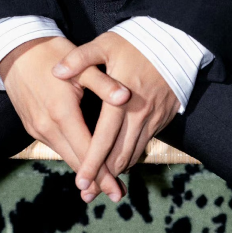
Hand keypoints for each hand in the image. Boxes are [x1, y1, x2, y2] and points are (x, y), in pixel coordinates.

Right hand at [0, 36, 129, 202]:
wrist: (15, 49)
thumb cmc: (51, 53)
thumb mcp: (80, 64)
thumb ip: (103, 84)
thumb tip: (126, 97)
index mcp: (62, 113)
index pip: (87, 152)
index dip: (104, 173)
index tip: (118, 190)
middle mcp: (47, 126)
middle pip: (75, 161)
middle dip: (96, 180)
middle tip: (117, 194)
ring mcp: (36, 128)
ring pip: (64, 155)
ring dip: (83, 169)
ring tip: (102, 183)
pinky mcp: (31, 126)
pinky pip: (55, 146)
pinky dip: (70, 155)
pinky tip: (82, 160)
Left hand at [53, 33, 178, 202]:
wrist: (175, 41)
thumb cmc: (135, 42)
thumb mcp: (105, 44)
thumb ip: (80, 59)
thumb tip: (56, 71)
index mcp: (121, 100)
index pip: (104, 139)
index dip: (93, 162)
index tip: (81, 180)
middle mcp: (139, 114)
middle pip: (120, 154)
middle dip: (104, 175)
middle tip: (88, 191)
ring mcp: (153, 118)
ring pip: (134, 153)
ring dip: (118, 170)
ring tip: (103, 183)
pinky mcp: (163, 118)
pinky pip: (145, 144)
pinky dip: (132, 156)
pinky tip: (120, 161)